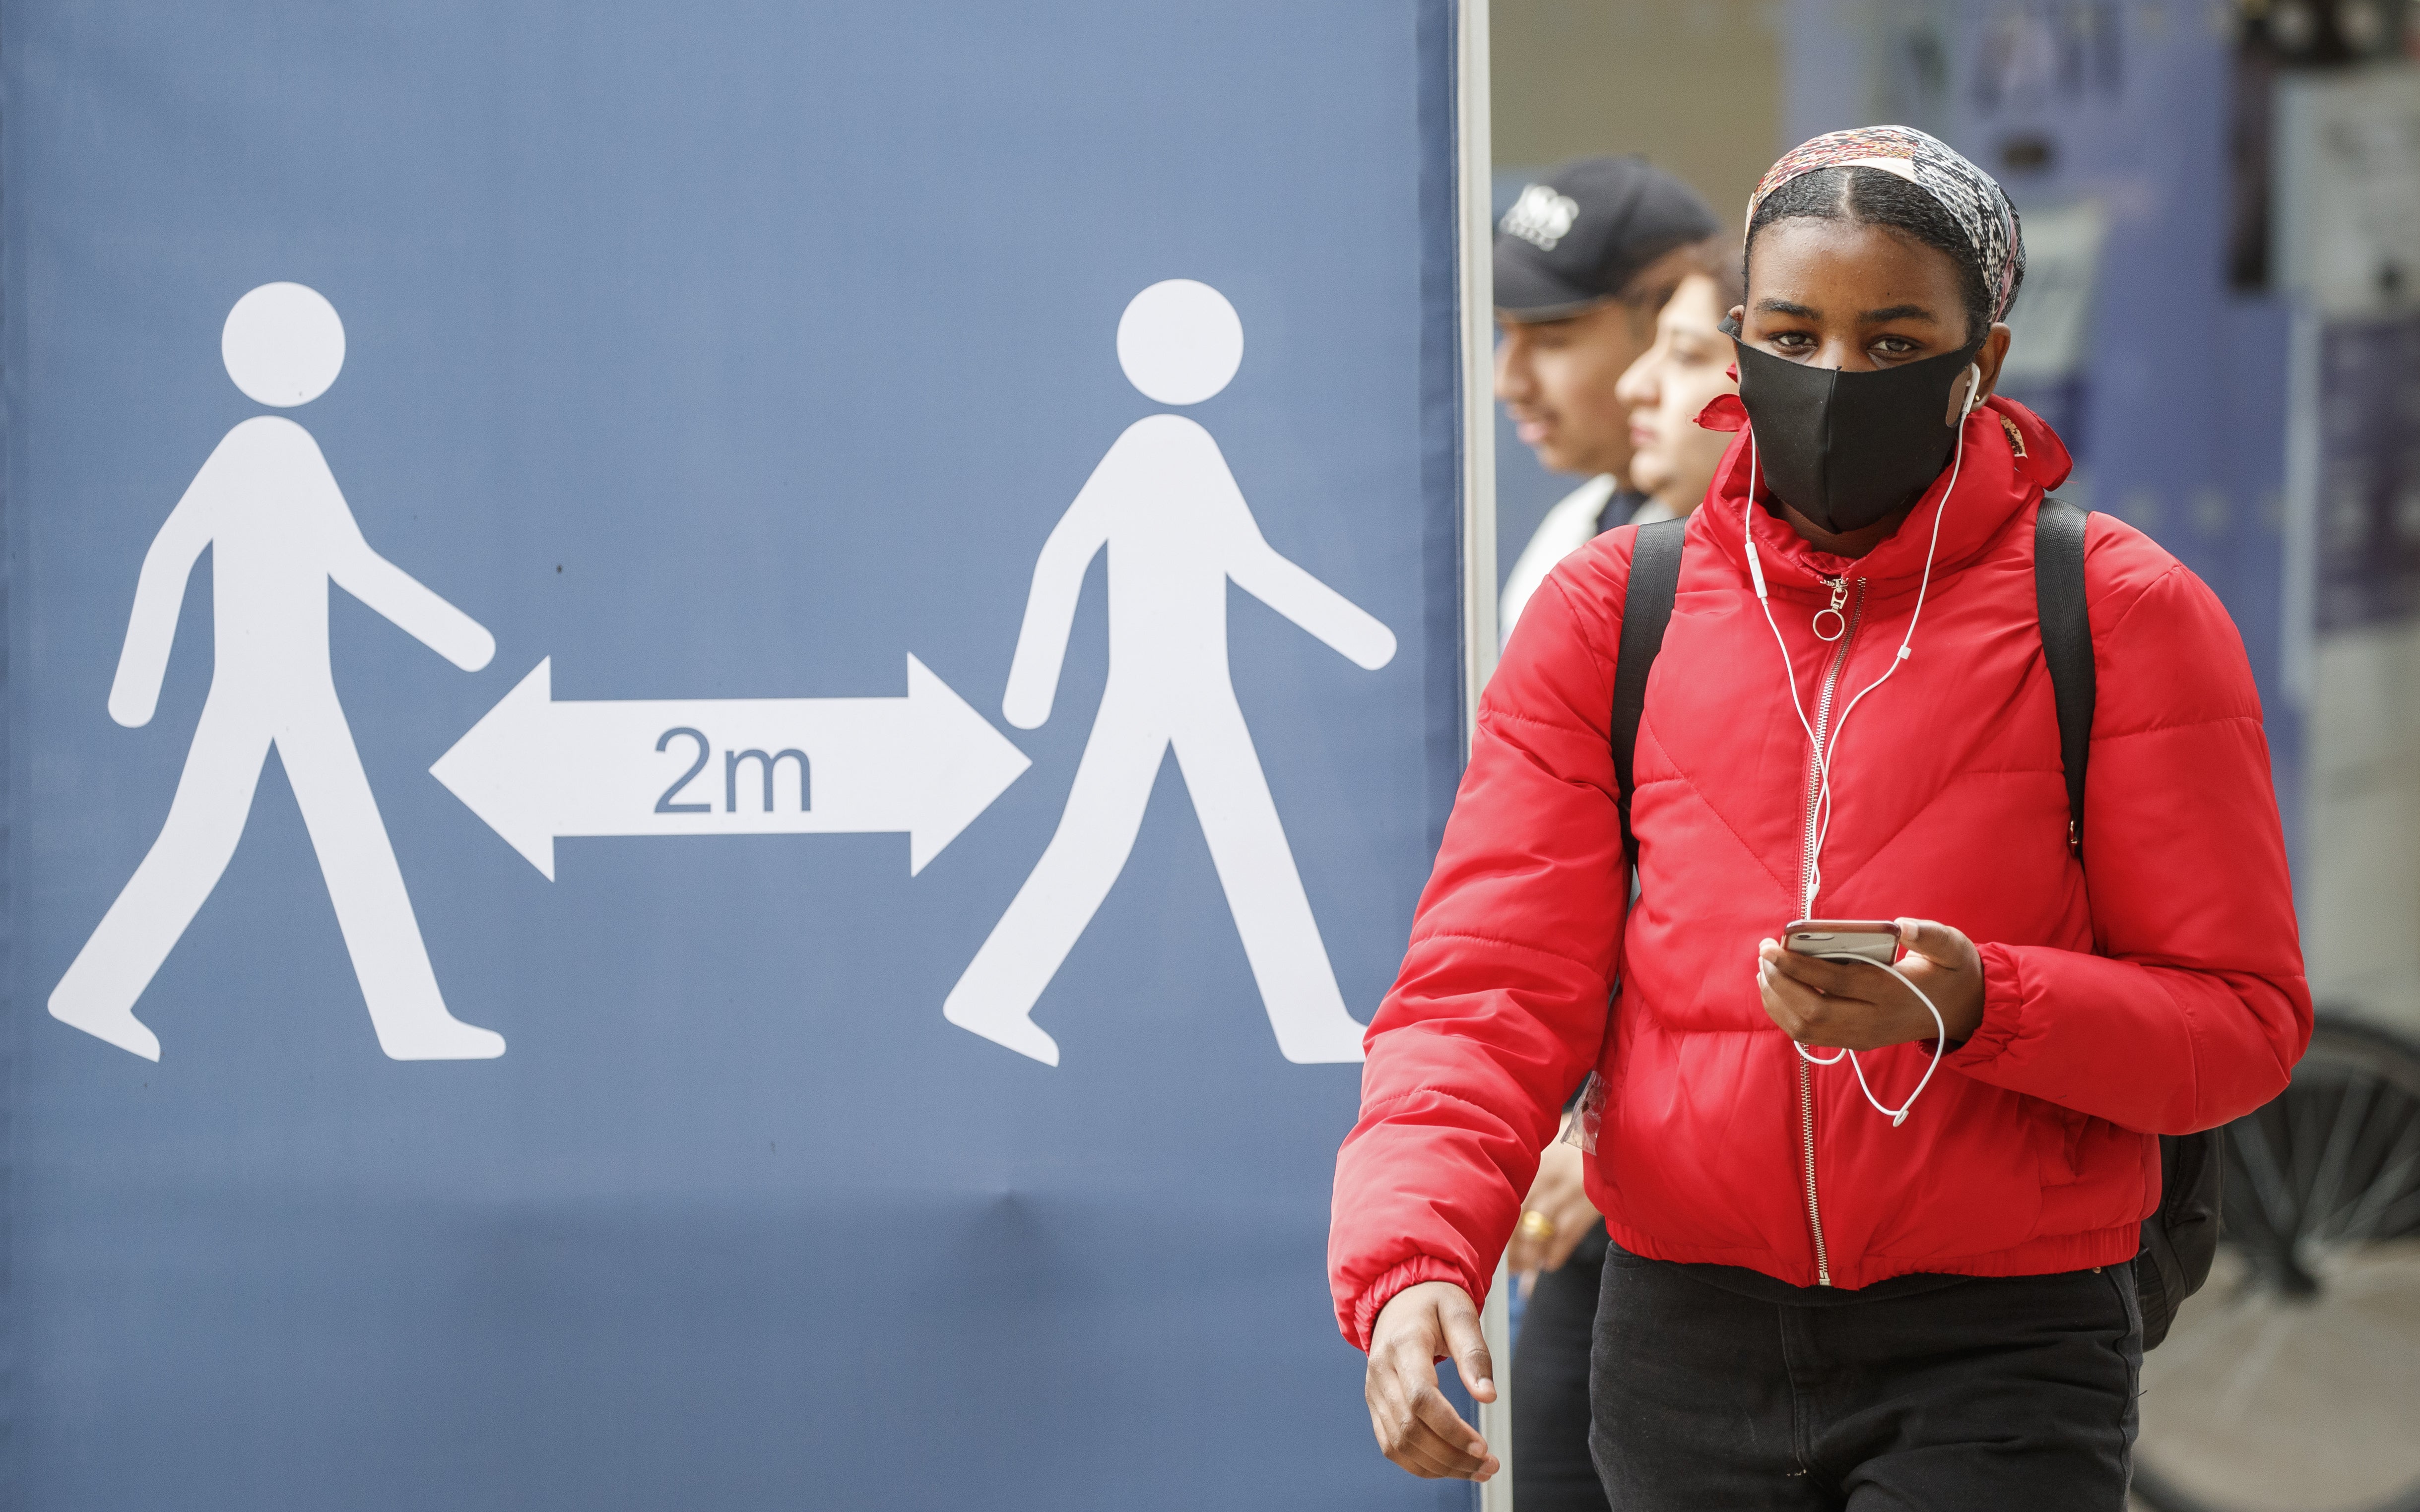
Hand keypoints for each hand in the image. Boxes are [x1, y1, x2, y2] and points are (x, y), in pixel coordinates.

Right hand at [1364, 1281, 1498, 1481]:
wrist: (1399, 1300)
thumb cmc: (1434, 1304)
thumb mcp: (1460, 1313)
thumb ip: (1474, 1353)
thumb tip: (1488, 1396)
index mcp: (1403, 1344)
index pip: (1420, 1397)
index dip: (1450, 1428)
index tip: (1482, 1447)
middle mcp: (1381, 1371)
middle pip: (1410, 1428)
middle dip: (1452, 1455)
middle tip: (1489, 1465)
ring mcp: (1374, 1391)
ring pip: (1400, 1444)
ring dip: (1440, 1466)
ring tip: (1476, 1470)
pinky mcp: (1375, 1406)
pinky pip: (1392, 1446)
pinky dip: (1421, 1464)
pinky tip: (1450, 1465)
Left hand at [1505, 1138, 1597, 1276]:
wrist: (1610, 1136)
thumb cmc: (1570, 1145)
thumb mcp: (1543, 1149)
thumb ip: (1523, 1172)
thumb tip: (1497, 1205)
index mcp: (1528, 1165)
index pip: (1504, 1204)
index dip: (1496, 1230)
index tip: (1489, 1247)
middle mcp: (1543, 1178)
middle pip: (1518, 1222)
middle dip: (1512, 1250)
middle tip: (1509, 1266)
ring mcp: (1565, 1193)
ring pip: (1539, 1234)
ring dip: (1530, 1257)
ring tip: (1525, 1268)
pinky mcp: (1587, 1206)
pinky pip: (1566, 1237)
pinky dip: (1556, 1254)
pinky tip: (1549, 1263)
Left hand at [1757, 917, 1984, 1049]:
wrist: (1960, 1012)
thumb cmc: (1950, 972)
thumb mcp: (1951, 948)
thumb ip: (1930, 935)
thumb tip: (1903, 926)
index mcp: (1892, 993)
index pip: (1835, 982)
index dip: (1798, 966)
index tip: (1772, 946)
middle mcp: (1873, 1021)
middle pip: (1813, 1011)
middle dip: (1780, 982)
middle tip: (1763, 953)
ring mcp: (1861, 1036)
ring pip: (1806, 1029)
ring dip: (1776, 999)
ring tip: (1764, 969)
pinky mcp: (1854, 1041)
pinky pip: (1810, 1035)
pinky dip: (1785, 1014)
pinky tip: (1775, 989)